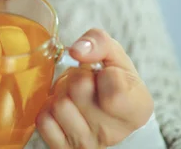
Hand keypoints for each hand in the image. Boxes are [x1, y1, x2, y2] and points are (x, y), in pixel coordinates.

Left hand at [36, 28, 153, 147]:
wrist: (105, 110)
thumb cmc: (111, 79)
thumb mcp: (114, 56)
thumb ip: (100, 43)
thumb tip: (77, 50)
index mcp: (137, 108)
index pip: (113, 89)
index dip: (103, 73)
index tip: (106, 75)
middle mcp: (114, 132)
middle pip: (78, 89)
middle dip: (76, 77)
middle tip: (85, 82)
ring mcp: (89, 144)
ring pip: (59, 105)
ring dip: (61, 93)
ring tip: (73, 97)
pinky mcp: (64, 148)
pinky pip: (43, 121)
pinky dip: (48, 109)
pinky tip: (63, 109)